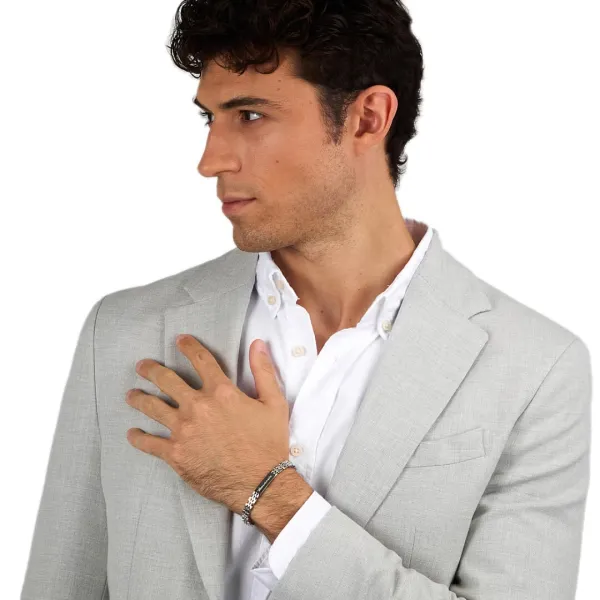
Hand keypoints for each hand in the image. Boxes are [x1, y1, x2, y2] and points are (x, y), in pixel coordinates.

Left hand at [125, 334, 291, 514]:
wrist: (260, 483)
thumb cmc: (269, 443)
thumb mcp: (274, 403)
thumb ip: (264, 371)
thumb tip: (258, 344)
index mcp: (221, 392)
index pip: (201, 360)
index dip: (189, 346)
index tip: (179, 340)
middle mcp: (198, 406)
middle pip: (168, 381)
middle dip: (152, 370)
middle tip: (142, 366)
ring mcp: (184, 430)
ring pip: (153, 408)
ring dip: (140, 399)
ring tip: (131, 395)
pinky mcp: (176, 454)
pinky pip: (150, 443)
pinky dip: (139, 438)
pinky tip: (132, 434)